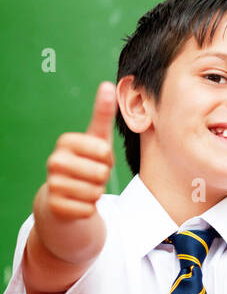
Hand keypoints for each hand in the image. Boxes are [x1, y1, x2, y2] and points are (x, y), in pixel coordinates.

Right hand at [42, 82, 115, 220]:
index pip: (104, 151)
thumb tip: (108, 84)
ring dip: (97, 192)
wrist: (65, 193)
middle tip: (92, 174)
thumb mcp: (97, 138)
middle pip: (101, 173)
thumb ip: (103, 113)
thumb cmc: (87, 160)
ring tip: (86, 186)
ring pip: (95, 192)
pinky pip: (88, 209)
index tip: (98, 157)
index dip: (107, 158)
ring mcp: (52, 184)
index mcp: (66, 142)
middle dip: (104, 177)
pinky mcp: (55, 205)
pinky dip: (89, 207)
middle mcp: (54, 161)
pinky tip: (79, 201)